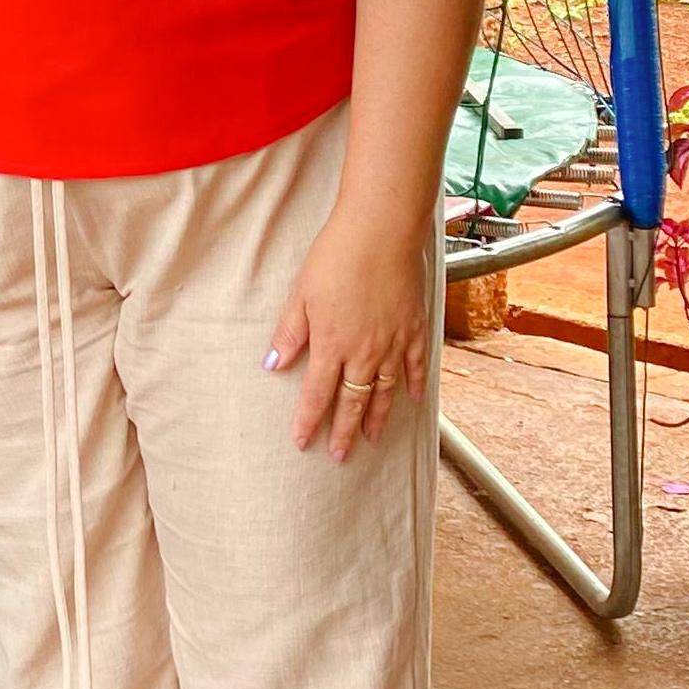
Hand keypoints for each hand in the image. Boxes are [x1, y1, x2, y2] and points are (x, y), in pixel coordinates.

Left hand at [266, 203, 430, 461]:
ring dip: (377, 418)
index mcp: (332, 345)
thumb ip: (289, 333)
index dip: (309, 421)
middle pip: (354, 402)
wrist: (380, 233)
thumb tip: (272, 364)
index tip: (302, 442)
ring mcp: (394, 344)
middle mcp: (365, 353)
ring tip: (372, 439)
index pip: (317, 395)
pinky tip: (411, 400)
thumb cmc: (335, 258)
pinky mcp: (416, 330)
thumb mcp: (300, 295)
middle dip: (345, 432)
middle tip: (340, 456)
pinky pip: (416, 367)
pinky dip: (413, 386)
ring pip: (385, 392)